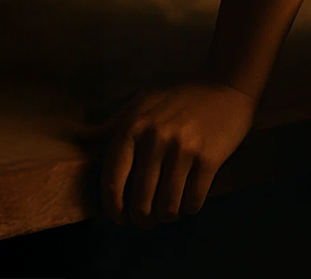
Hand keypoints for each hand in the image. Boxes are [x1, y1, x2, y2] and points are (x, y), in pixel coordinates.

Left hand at [79, 81, 256, 227]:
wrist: (228, 88)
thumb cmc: (183, 96)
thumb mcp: (143, 101)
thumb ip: (114, 122)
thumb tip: (82, 138)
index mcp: (134, 127)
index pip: (113, 178)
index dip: (113, 206)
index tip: (118, 218)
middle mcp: (155, 139)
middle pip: (140, 199)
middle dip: (142, 218)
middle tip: (147, 222)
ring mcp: (183, 150)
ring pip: (167, 204)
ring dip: (167, 216)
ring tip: (169, 214)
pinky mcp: (209, 159)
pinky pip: (193, 199)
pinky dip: (189, 208)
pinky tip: (189, 203)